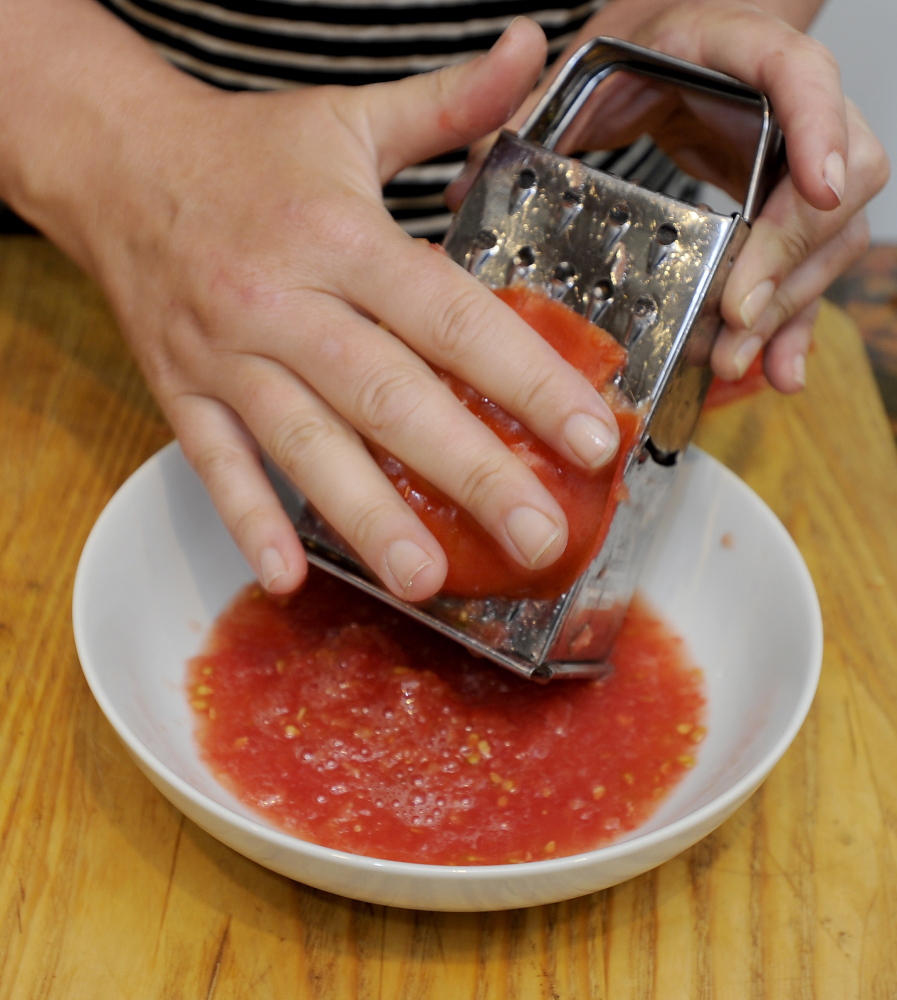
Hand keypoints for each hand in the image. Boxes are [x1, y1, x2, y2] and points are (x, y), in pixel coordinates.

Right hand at [30, 17, 625, 601]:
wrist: (116, 161)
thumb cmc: (247, 152)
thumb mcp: (351, 117)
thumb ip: (449, 105)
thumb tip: (526, 49)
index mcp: (342, 238)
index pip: (451, 317)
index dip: (527, 378)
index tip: (590, 436)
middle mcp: (286, 303)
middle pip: (391, 398)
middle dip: (471, 472)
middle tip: (539, 537)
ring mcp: (227, 355)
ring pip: (306, 444)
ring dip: (368, 516)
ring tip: (428, 579)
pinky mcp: (182, 391)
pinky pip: (214, 463)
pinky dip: (250, 517)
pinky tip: (290, 575)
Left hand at [448, 0, 889, 393]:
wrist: (667, 60)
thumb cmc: (636, 60)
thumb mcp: (587, 73)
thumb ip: (536, 112)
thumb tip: (470, 180)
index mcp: (738, 52)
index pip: (803, 75)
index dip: (821, 128)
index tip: (818, 187)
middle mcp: (784, 110)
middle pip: (831, 183)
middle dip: (788, 259)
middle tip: (737, 316)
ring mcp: (793, 167)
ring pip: (829, 240)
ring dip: (786, 308)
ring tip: (734, 356)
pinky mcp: (784, 218)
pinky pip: (808, 273)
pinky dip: (792, 324)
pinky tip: (776, 368)